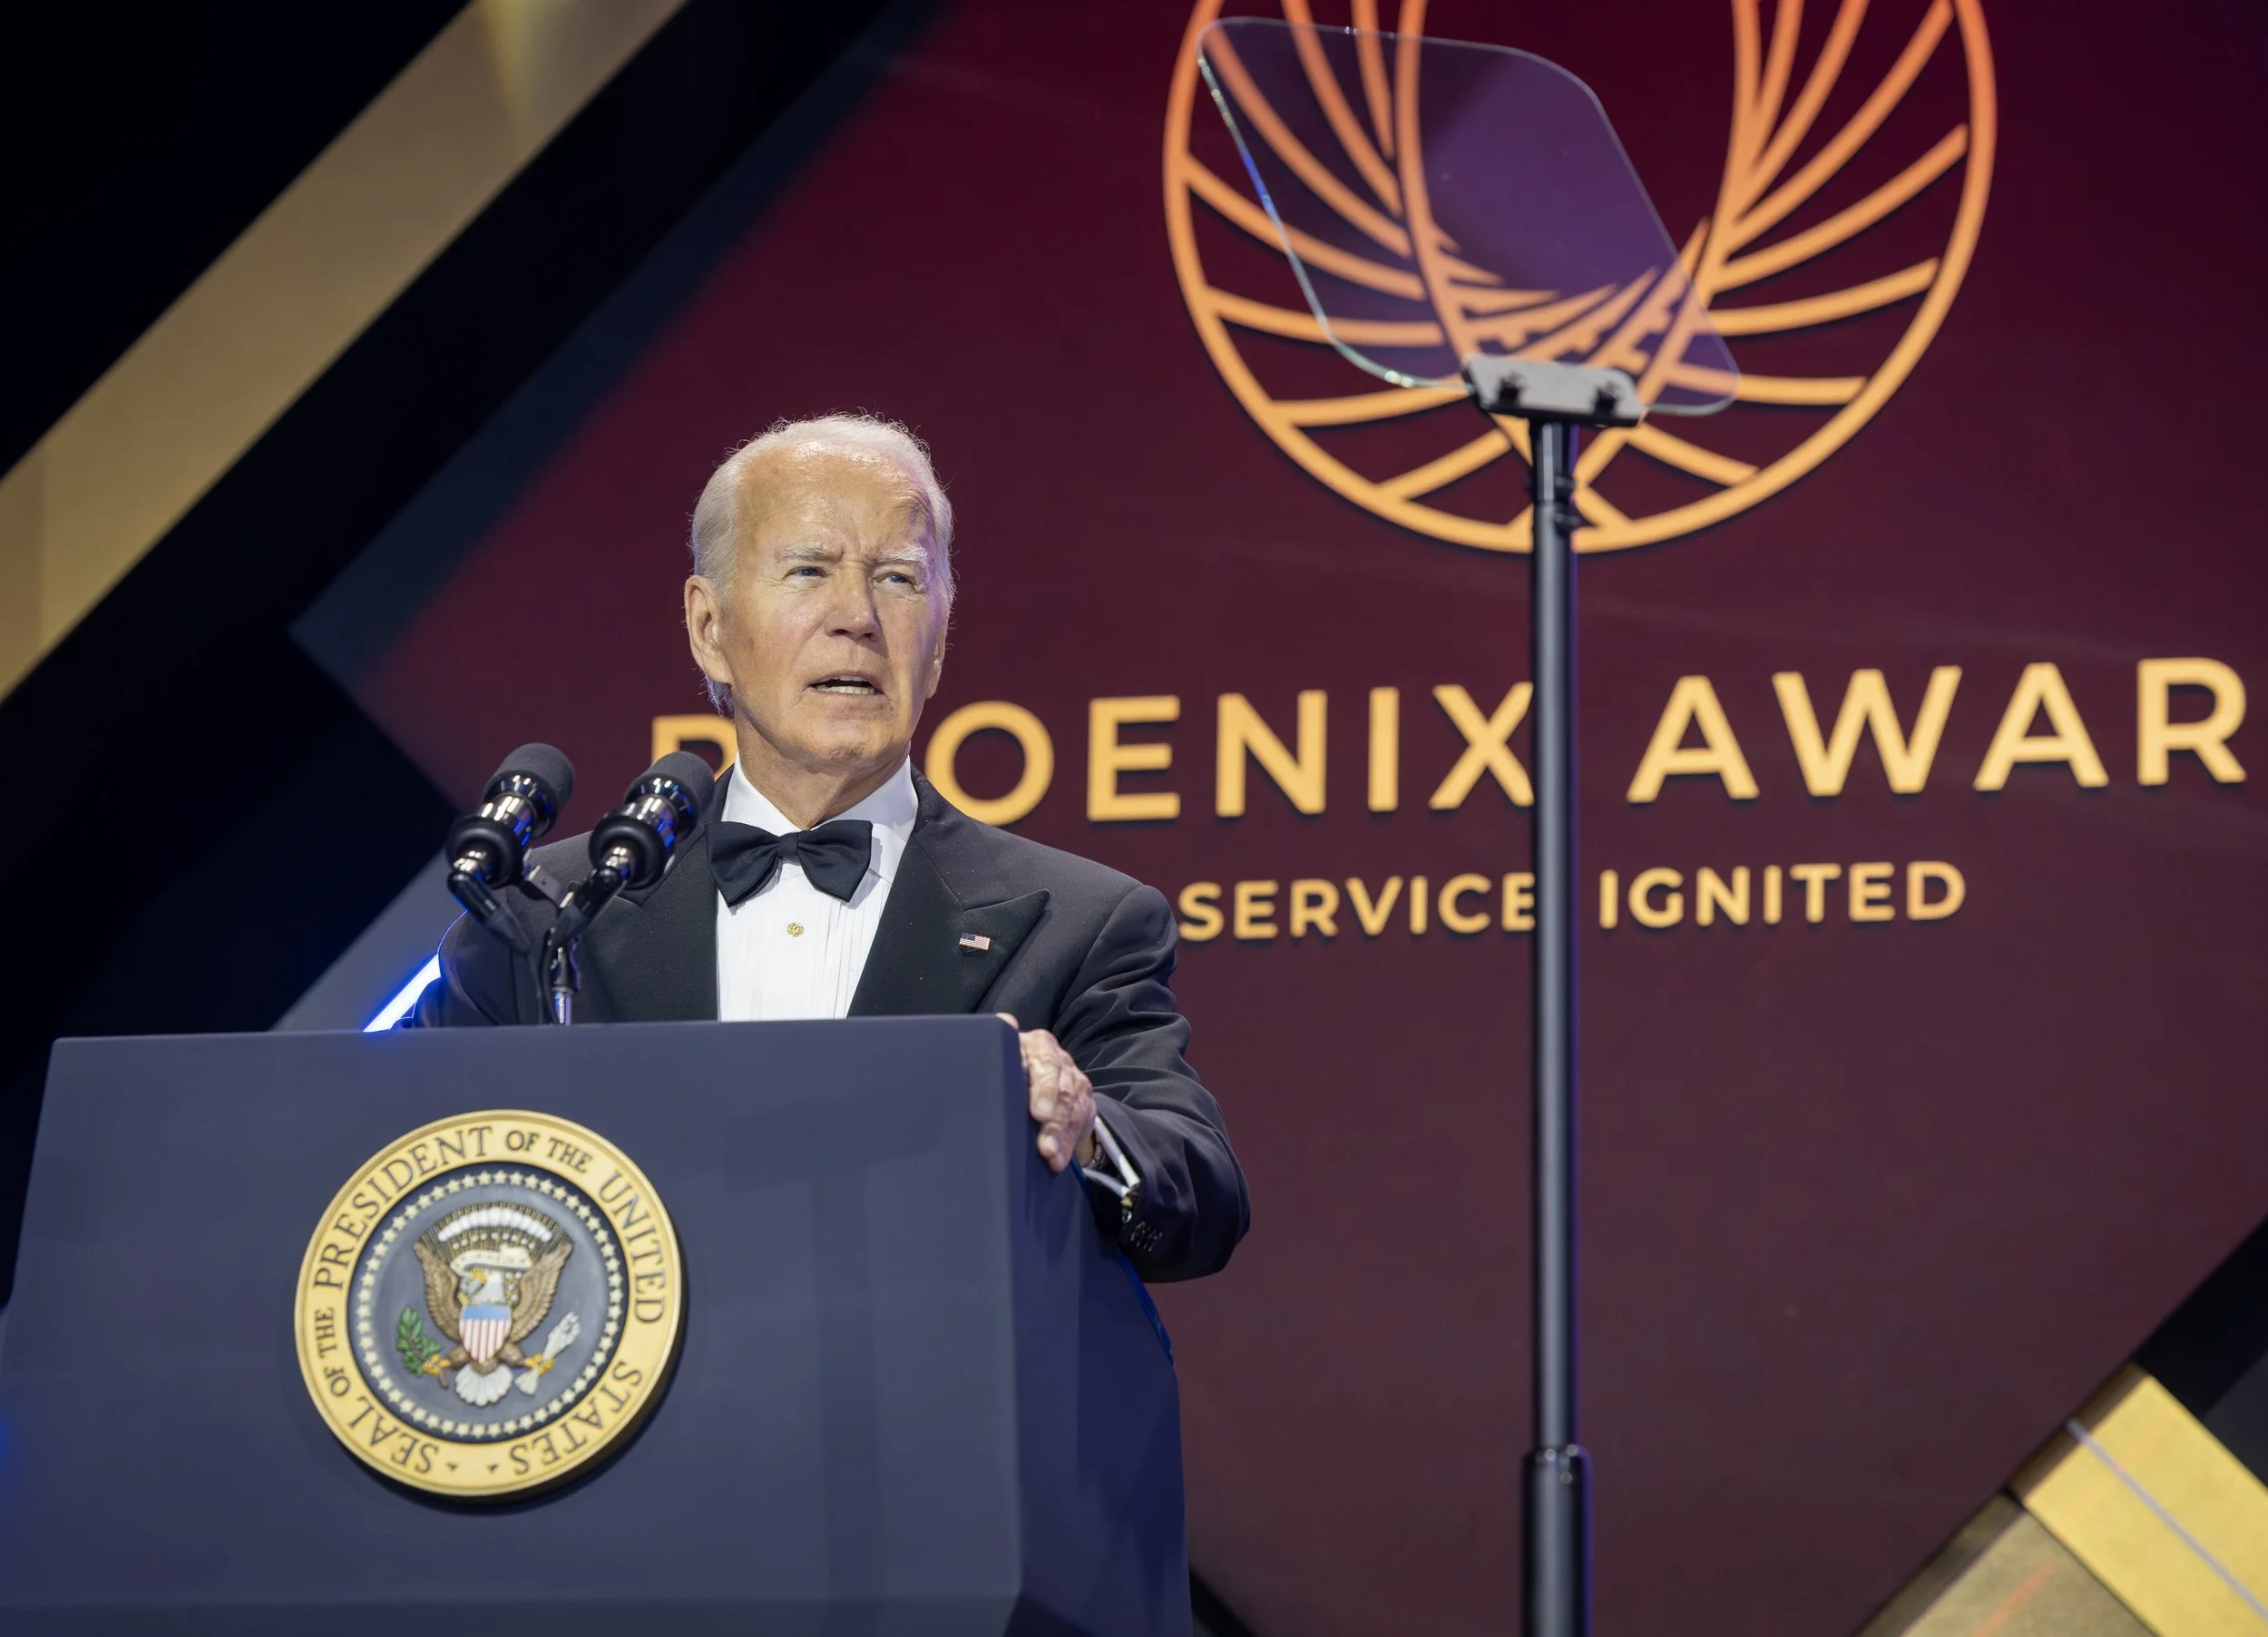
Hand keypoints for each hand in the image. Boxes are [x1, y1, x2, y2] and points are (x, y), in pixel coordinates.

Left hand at [1001, 1014, 1095, 1172]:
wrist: (1020, 1072)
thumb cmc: (1000, 1070)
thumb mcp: (993, 1064)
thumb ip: (987, 1063)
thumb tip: (971, 1063)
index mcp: (1035, 1045)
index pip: (1046, 1062)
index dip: (1044, 1089)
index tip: (1038, 1115)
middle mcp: (1057, 1057)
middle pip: (1063, 1089)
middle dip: (1055, 1122)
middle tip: (1045, 1148)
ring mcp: (1072, 1076)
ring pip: (1075, 1106)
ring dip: (1064, 1136)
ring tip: (1052, 1159)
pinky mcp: (1082, 1096)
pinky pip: (1084, 1118)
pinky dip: (1072, 1141)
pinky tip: (1061, 1159)